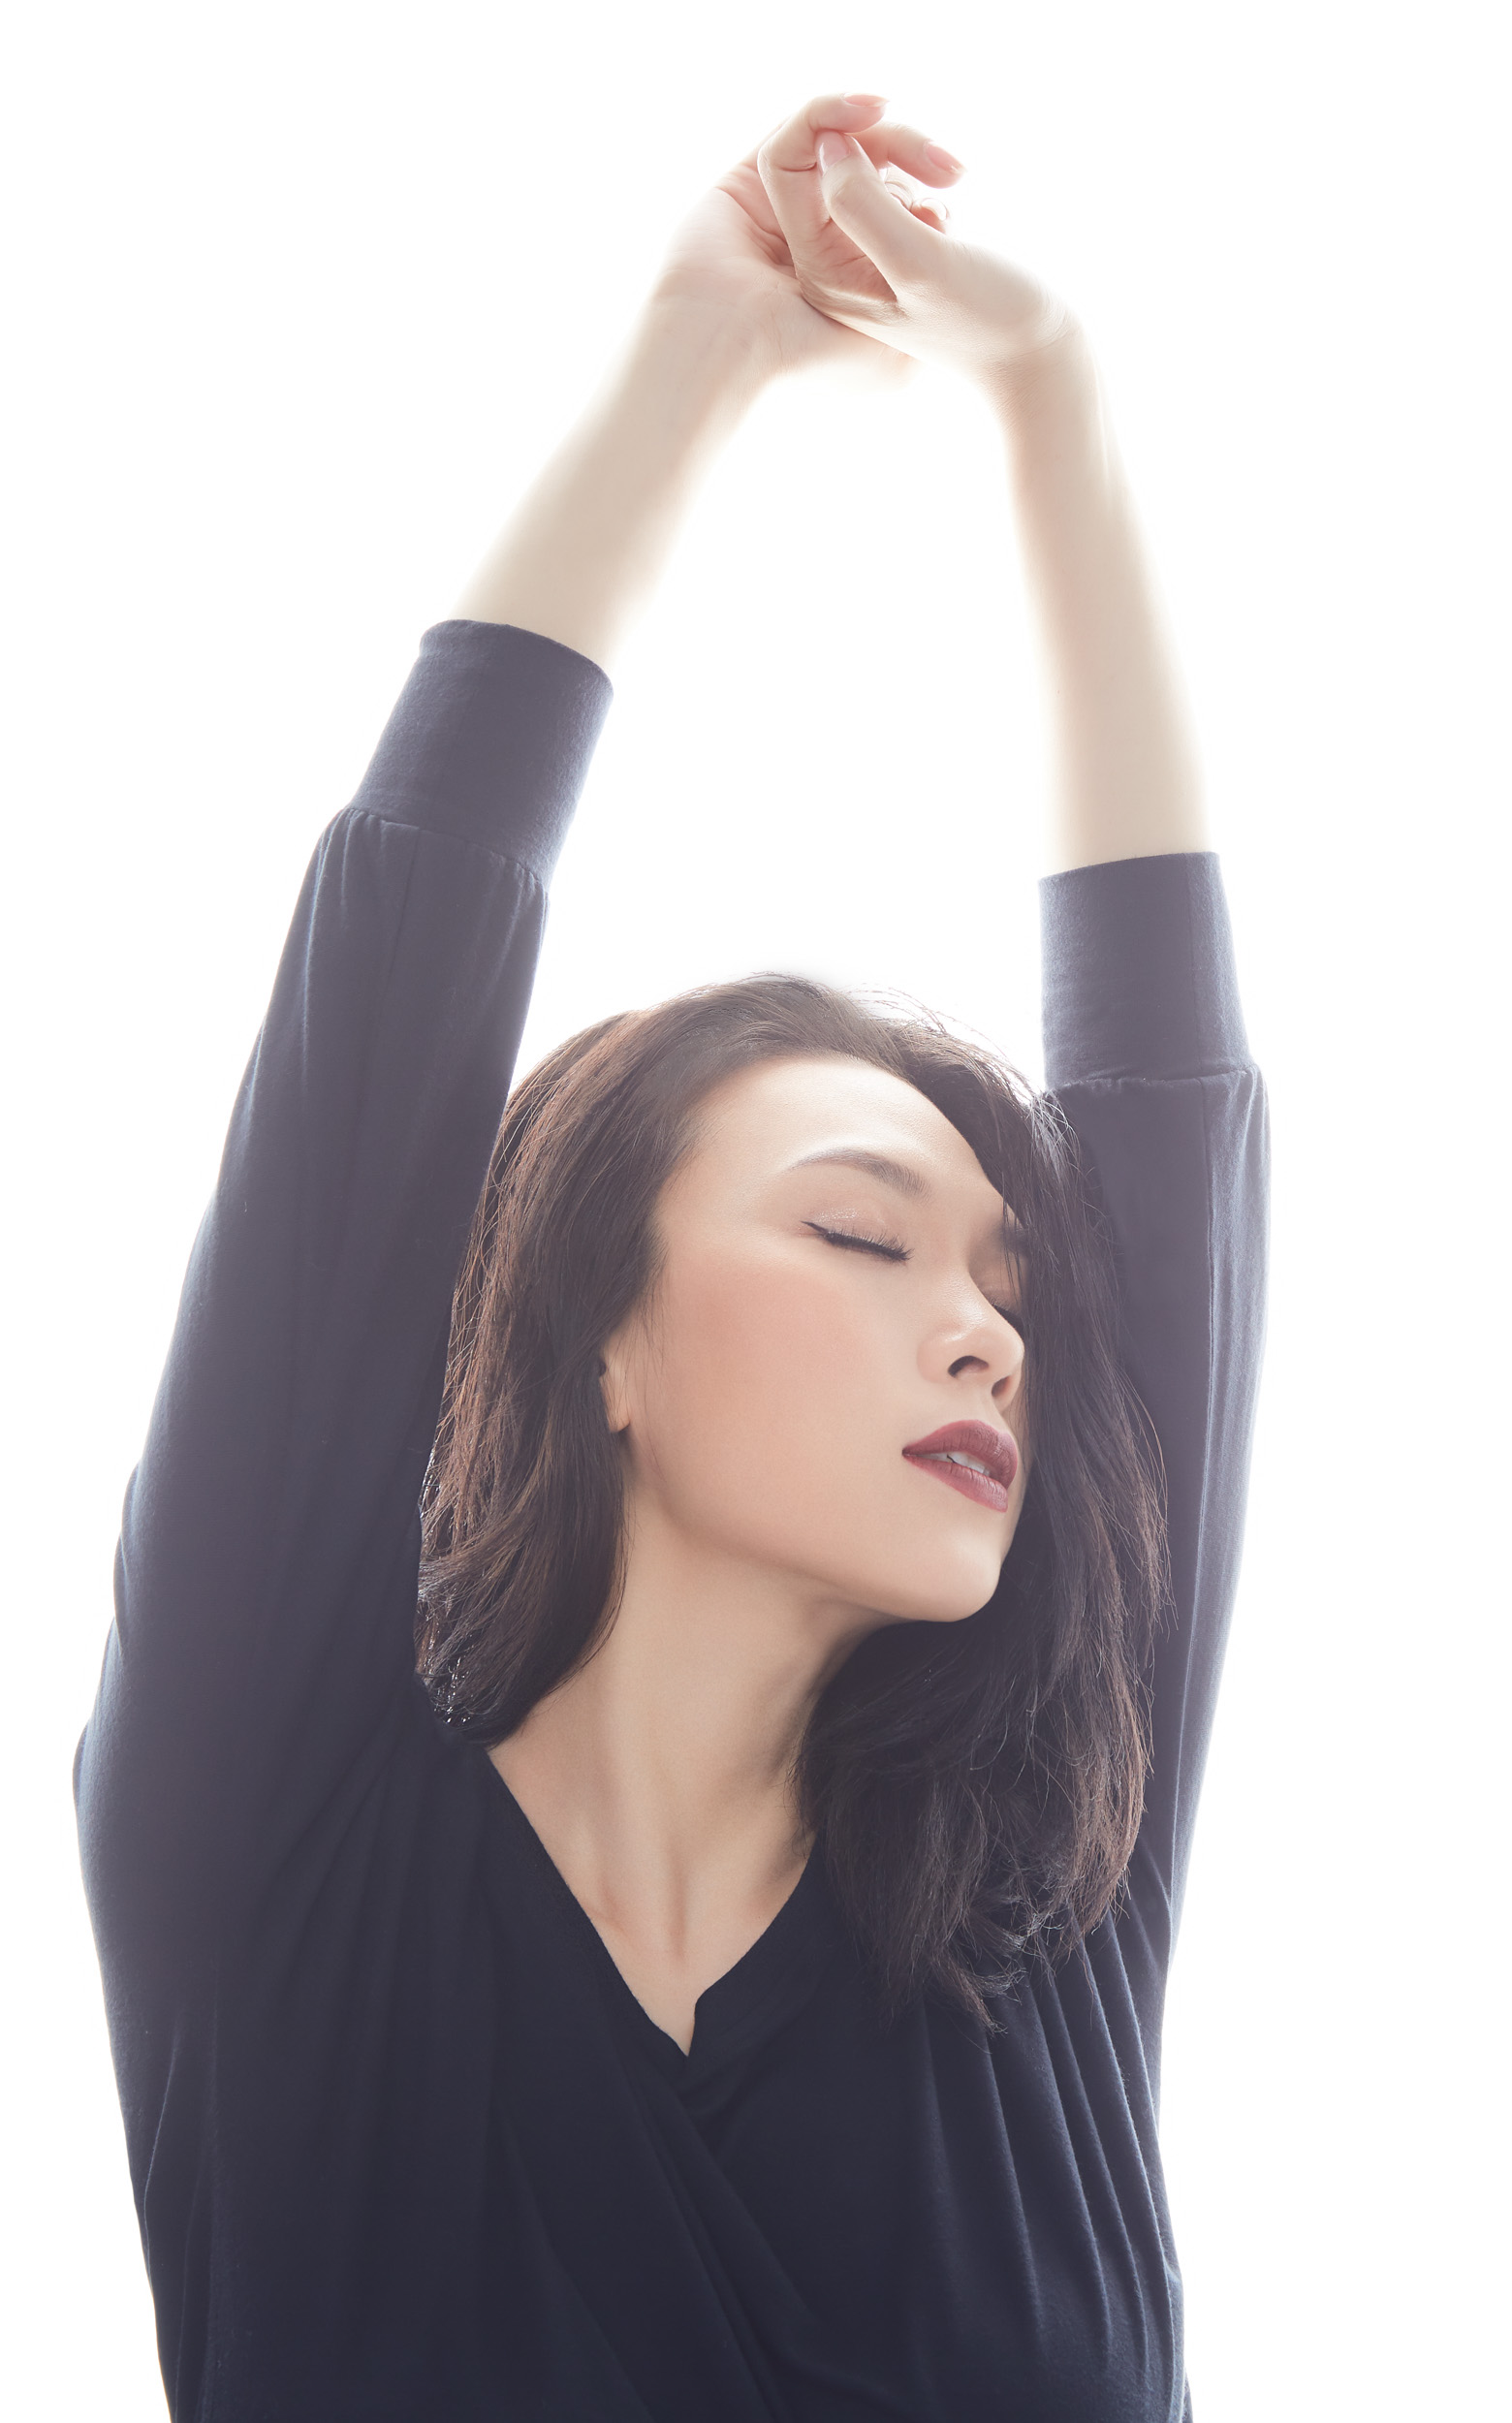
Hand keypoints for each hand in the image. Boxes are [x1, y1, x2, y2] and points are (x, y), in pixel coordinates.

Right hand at [649, 92, 965, 389]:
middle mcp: (820, 243)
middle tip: (951, 165)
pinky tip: (869, 106)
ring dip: (878, 129)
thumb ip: (913, 293)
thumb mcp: (892, 344)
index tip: (955, 185)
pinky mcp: (746, 182)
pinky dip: (830, 110)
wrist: (714, 355)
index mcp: (852, 280)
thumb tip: (927, 214)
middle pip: (874, 172)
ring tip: (905, 122)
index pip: (901, 212)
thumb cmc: (806, 360)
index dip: (930, 190)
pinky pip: (796, 130)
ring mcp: (784, 211)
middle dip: (911, 153)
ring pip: (839, 147)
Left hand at [753, 95, 1080, 394]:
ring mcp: (858, 255)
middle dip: (885, 143)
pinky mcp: (891, 246)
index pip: (784, 163)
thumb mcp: (920, 263)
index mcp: (818, 269)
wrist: (1032, 358)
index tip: (882, 107)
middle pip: (825, 158)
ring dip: (912, 160)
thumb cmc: (984, 318)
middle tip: (949, 167)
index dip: (826, 119)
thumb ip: (863, 203)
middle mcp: (827, 264)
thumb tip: (828, 143)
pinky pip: (891, 184)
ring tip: (955, 193)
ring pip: (863, 165)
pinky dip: (923, 183)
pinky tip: (949, 222)